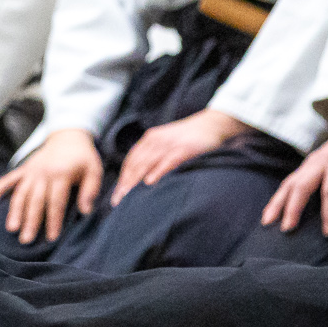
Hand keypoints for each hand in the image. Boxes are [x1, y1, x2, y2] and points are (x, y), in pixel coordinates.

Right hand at [0, 127, 102, 244]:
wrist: (67, 136)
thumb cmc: (83, 157)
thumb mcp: (94, 170)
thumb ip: (91, 190)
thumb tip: (86, 211)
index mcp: (61, 174)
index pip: (56, 202)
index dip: (54, 220)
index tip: (52, 238)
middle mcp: (43, 173)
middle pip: (35, 200)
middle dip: (31, 221)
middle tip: (26, 240)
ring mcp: (30, 171)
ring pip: (20, 194)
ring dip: (15, 211)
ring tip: (11, 228)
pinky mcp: (23, 170)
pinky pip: (7, 180)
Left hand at [110, 108, 250, 205]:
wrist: (211, 124)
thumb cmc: (188, 138)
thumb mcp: (167, 144)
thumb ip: (154, 157)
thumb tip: (142, 180)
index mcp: (150, 139)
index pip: (131, 161)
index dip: (122, 178)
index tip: (116, 196)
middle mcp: (155, 140)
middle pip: (135, 164)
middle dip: (125, 184)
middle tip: (117, 202)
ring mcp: (169, 144)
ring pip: (147, 163)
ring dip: (135, 181)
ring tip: (127, 196)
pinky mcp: (184, 148)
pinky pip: (168, 160)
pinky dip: (157, 171)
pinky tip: (150, 182)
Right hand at [262, 96, 327, 235]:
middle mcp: (319, 162)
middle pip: (301, 185)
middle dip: (293, 207)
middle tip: (287, 229)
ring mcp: (308, 164)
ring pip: (289, 183)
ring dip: (277, 202)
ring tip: (268, 222)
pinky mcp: (304, 167)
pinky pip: (288, 182)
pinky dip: (278, 197)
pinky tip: (271, 212)